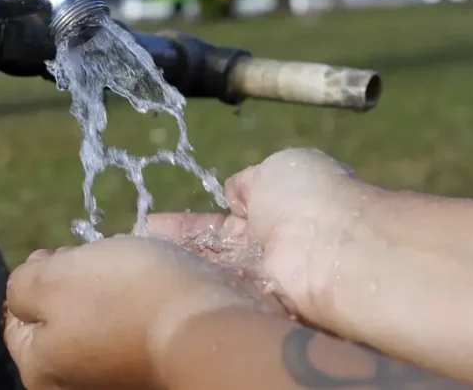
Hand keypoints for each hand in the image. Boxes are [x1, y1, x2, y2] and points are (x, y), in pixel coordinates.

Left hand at [3, 235, 275, 389]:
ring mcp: (117, 382)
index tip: (59, 251)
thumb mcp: (53, 278)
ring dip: (110, 293)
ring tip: (132, 268)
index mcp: (41, 371)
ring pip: (100, 324)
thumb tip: (25, 290)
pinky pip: (135, 332)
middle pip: (61, 322)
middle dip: (74, 284)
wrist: (209, 327)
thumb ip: (22, 284)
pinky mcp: (153, 372)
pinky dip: (140, 309)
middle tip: (97, 257)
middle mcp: (76, 386)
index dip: (35, 276)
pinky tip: (155, 289)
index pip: (18, 319)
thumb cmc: (124, 297)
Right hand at [147, 147, 380, 329]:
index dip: (192, 221)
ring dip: (178, 264)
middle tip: (139, 243)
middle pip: (213, 248)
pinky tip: (156, 280)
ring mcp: (260, 278)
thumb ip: (250, 182)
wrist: (335, 249)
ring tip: (137, 260)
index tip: (155, 222)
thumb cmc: (309, 198)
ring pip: (211, 270)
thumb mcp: (277, 168)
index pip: (225, 217)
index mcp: (276, 206)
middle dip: (177, 245)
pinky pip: (217, 293)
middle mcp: (267, 246)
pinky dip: (191, 285)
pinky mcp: (256, 305)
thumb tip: (233, 191)